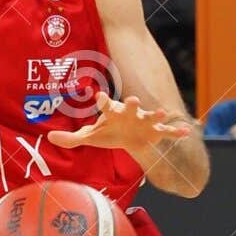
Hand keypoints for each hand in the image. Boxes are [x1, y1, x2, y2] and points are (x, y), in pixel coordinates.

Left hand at [48, 92, 192, 154]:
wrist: (130, 140)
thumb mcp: (90, 137)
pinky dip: (177, 131)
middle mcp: (131, 113)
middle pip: (131, 107)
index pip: (105, 104)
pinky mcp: (156, 131)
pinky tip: (186, 131)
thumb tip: (48, 137)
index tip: (97, 95)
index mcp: (113, 112)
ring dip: (157, 114)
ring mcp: (145, 121)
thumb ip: (71, 138)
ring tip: (163, 112)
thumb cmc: (110, 133)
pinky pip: (168, 131)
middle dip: (133, 103)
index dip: (101, 100)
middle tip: (134, 99)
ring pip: (151, 116)